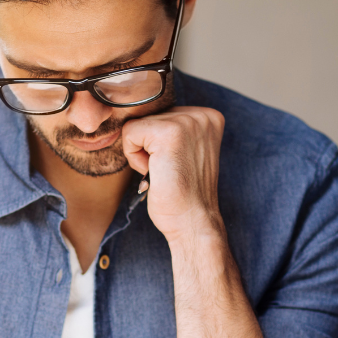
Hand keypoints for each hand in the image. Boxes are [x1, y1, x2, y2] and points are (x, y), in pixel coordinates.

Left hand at [121, 106, 225, 241]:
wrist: (193, 223)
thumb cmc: (183, 195)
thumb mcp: (183, 151)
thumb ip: (170, 129)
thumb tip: (135, 115)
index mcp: (208, 117)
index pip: (160, 115)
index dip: (157, 145)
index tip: (176, 165)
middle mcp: (201, 115)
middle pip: (147, 117)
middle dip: (149, 147)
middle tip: (169, 171)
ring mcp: (188, 122)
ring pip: (136, 125)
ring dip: (141, 153)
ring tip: (164, 172)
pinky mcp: (169, 133)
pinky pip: (130, 133)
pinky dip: (134, 157)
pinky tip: (155, 172)